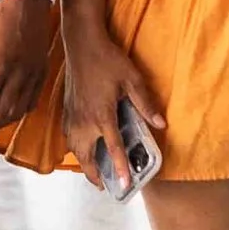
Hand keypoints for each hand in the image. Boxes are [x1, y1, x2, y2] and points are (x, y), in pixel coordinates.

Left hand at [0, 0, 55, 133]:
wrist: (28, 3)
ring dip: (0, 122)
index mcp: (0, 66)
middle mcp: (19, 74)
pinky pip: (31, 101)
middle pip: (1, 112)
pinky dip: (18, 112)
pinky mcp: (41, 73)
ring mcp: (33, 75)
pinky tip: (6, 112)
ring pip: (18, 111)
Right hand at [59, 24, 165, 189]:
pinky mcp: (66, 109)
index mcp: (102, 115)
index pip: (113, 149)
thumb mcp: (133, 79)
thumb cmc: (108, 59)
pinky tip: (81, 148)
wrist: (82, 43)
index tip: (123, 185)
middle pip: (87, 156)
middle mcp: (84, 120)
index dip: (119, 169)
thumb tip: (161, 124)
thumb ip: (146, 104)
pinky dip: (75, 148)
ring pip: (75, 149)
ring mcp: (73, 115)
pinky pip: (68, 136)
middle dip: (94, 175)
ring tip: (93, 172)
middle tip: (105, 186)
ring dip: (83, 163)